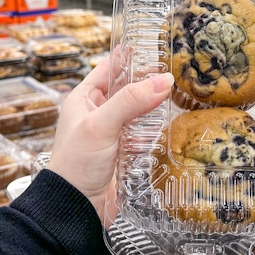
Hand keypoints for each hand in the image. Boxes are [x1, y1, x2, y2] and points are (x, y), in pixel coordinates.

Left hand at [48, 51, 172, 227]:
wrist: (75, 209)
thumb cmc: (75, 164)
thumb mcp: (101, 125)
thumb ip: (131, 101)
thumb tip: (163, 80)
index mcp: (83, 99)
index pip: (108, 68)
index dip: (128, 56)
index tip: (151, 44)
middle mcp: (96, 114)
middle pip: (127, 89)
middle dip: (147, 81)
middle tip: (174, 69)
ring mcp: (111, 134)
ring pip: (138, 111)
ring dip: (154, 105)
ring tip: (179, 92)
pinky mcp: (123, 154)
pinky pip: (143, 135)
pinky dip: (156, 129)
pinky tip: (171, 123)